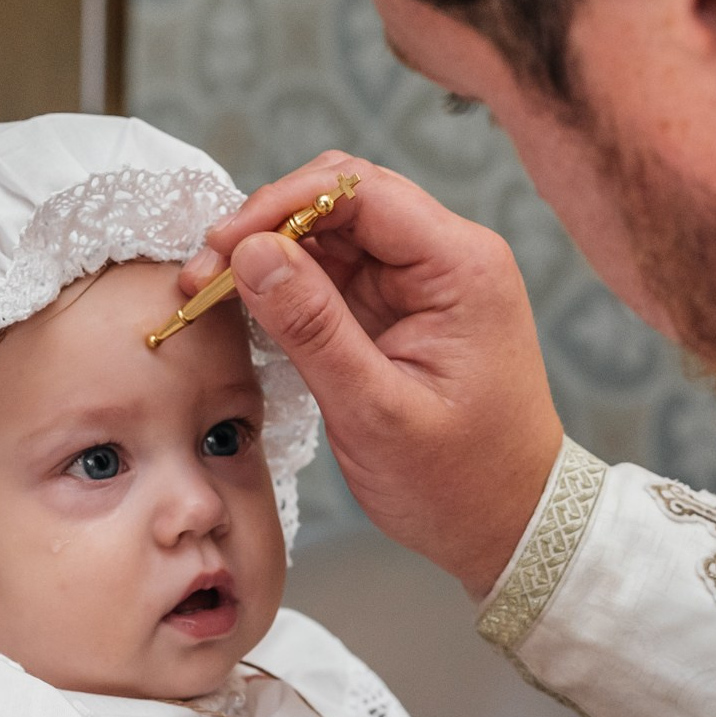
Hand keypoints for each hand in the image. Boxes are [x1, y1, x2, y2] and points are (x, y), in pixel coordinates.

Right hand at [188, 153, 564, 597]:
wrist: (510, 525)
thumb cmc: (460, 483)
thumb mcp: (376, 412)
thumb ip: (313, 328)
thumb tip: (250, 253)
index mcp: (461, 268)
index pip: (361, 191)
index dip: (282, 204)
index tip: (223, 244)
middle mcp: (448, 259)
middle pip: (343, 198)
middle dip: (267, 224)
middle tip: (205, 270)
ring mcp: (423, 282)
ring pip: (332, 232)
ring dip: (270, 253)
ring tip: (209, 288)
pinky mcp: (401, 308)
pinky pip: (336, 272)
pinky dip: (288, 283)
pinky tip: (247, 306)